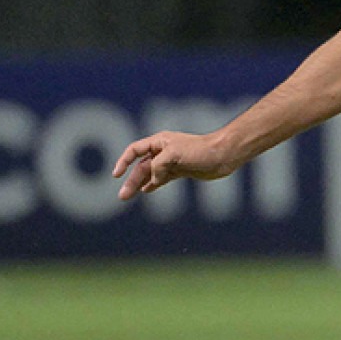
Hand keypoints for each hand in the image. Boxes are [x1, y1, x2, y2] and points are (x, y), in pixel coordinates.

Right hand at [112, 131, 240, 200]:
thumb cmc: (201, 150)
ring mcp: (172, 161)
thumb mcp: (175, 155)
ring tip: (127, 196)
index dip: (123, 162)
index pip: (134, 150)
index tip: (116, 175)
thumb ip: (158, 166)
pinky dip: (153, 184)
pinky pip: (162, 178)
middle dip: (131, 180)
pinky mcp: (181, 170)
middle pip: (141, 166)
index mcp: (159, 142)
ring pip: (150, 174)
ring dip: (139, 184)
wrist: (224, 155)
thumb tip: (152, 181)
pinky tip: (146, 191)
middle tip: (122, 196)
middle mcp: (163, 151)